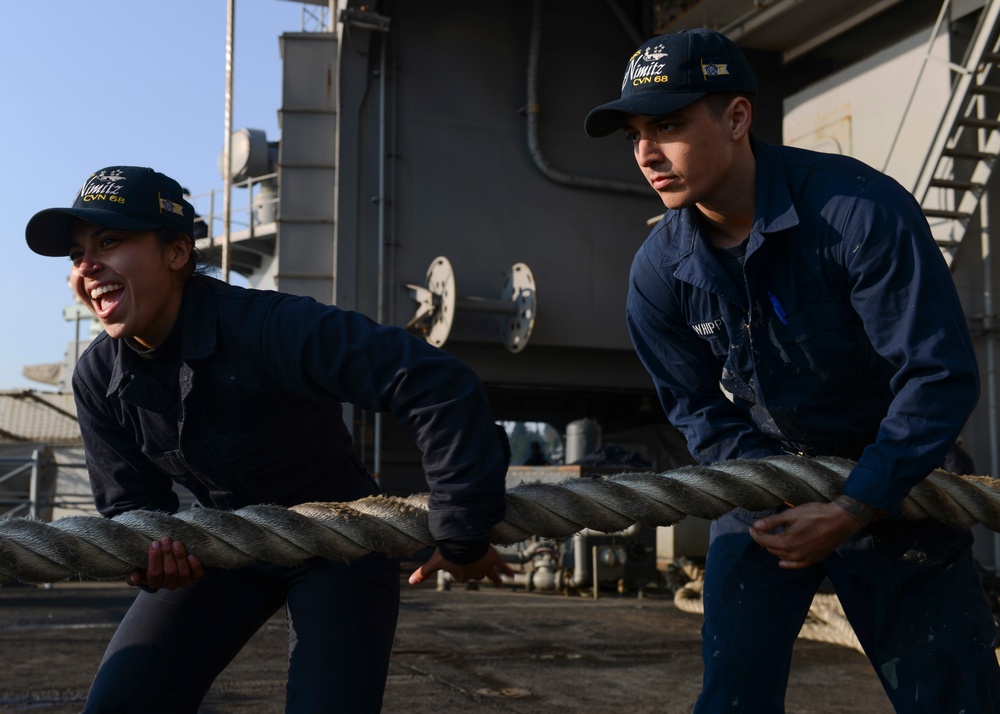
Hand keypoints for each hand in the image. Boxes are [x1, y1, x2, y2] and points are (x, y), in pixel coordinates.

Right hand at [125, 536, 203, 590]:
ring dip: (180, 557)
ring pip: (182, 573)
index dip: (155, 558)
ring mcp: (182, 581)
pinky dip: (195, 566)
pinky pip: (196, 574)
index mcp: (154, 582)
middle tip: (165, 539)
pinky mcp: (194, 577)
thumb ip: (133, 574)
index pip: (154, 573)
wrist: (168, 565)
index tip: (154, 543)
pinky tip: (191, 556)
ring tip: (177, 543)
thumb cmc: (152, 565)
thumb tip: (134, 577)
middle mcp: (169, 584)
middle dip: (167, 554)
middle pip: (169, 571)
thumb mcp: (139, 569)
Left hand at [408, 545, 514, 586]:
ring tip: (501, 584)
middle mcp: (475, 574)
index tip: (458, 562)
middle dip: (475, 571)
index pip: (462, 574)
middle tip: (478, 572)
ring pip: (491, 575)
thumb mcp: (434, 562)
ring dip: (495, 579)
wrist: (462, 542)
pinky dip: (507, 571)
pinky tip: (512, 576)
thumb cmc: (447, 552)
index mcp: (461, 575)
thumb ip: (423, 572)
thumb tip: (410, 583)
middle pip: (476, 575)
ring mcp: (485, 567)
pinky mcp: (493, 559)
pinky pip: (502, 567)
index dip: (460, 568)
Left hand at [749, 501, 864, 568]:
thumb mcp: (791, 514)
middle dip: (765, 540)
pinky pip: (796, 565)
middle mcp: (794, 554)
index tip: (752, 527)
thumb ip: (772, 522)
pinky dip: (787, 563)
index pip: (763, 541)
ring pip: (782, 557)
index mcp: (786, 542)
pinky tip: (783, 561)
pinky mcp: (814, 560)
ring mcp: (805, 558)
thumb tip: (756, 526)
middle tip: (763, 530)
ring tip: (773, 539)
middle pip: (772, 549)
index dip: (755, 534)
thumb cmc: (817, 514)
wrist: (841, 520)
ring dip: (775, 549)